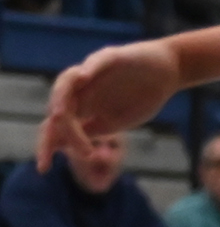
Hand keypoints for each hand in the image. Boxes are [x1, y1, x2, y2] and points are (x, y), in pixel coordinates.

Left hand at [44, 43, 181, 157]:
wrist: (168, 72)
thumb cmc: (142, 96)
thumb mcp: (115, 121)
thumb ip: (91, 130)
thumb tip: (64, 146)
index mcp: (81, 107)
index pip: (56, 126)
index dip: (47, 146)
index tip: (44, 168)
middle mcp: (81, 90)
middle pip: (58, 108)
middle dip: (62, 130)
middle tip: (77, 150)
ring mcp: (93, 73)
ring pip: (67, 83)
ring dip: (62, 98)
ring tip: (61, 115)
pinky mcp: (111, 57)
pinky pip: (96, 62)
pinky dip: (89, 68)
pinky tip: (84, 77)